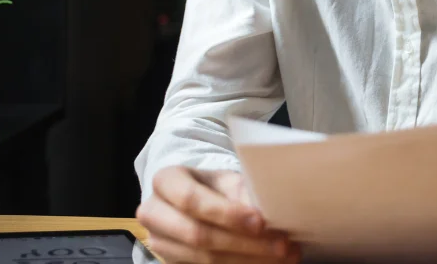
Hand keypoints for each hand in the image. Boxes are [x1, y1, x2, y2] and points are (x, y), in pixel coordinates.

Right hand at [136, 166, 299, 263]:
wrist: (196, 204)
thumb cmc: (214, 189)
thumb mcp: (226, 181)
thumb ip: (243, 193)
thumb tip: (270, 212)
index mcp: (165, 181)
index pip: (191, 199)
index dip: (226, 214)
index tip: (260, 221)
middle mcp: (153, 213)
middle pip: (197, 235)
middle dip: (243, 243)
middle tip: (281, 245)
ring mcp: (159, 243)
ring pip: (204, 259)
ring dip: (248, 260)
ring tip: (282, 256)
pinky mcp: (171, 263)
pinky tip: (267, 263)